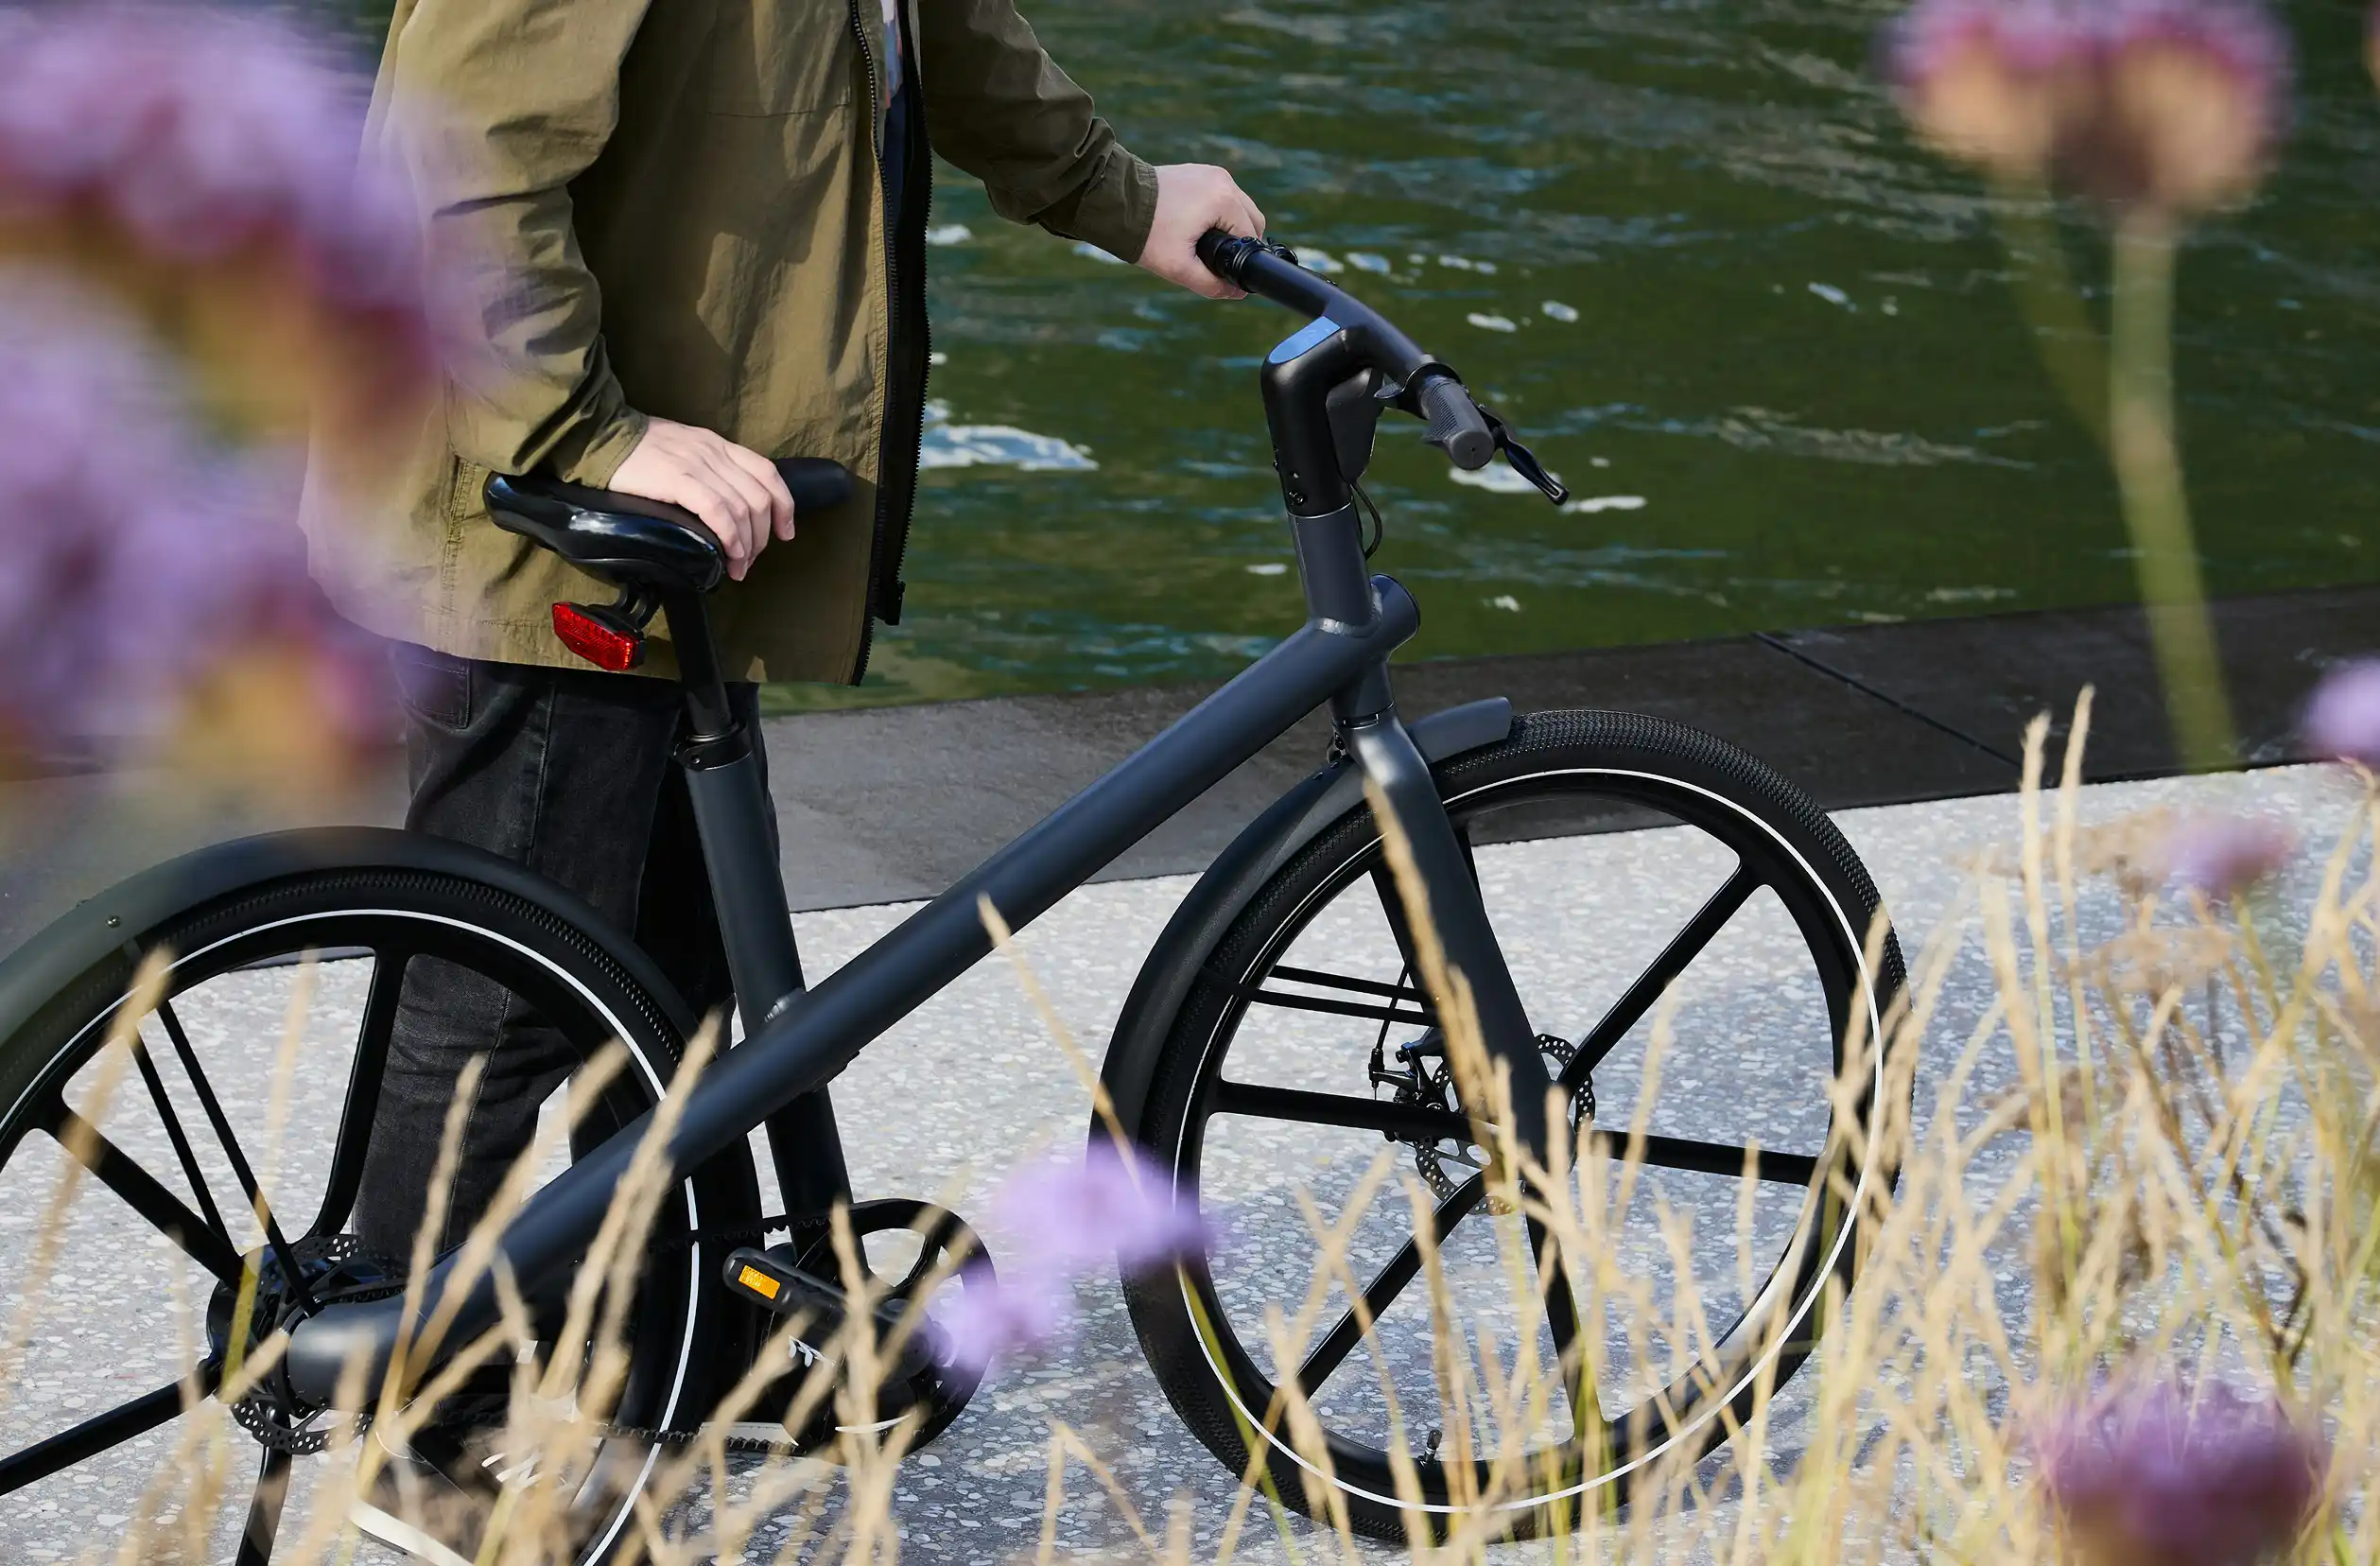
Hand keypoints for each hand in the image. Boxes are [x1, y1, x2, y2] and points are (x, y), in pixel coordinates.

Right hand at [606, 418, 794, 581]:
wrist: (598, 436)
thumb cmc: (634, 450)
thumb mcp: (681, 450)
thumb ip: (704, 471)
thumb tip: (721, 508)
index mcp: (717, 444)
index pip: (766, 472)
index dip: (783, 506)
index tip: (785, 532)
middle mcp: (713, 452)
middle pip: (759, 497)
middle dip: (763, 536)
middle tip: (750, 560)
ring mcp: (697, 465)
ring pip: (743, 509)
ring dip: (747, 545)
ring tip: (739, 567)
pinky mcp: (678, 480)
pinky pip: (719, 512)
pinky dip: (731, 538)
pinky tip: (728, 556)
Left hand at [1135, 164, 1265, 299]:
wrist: (1118, 203)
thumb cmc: (1147, 235)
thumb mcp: (1179, 268)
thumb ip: (1212, 284)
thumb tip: (1238, 292)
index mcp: (1224, 200)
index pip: (1250, 236)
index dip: (1242, 258)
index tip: (1225, 270)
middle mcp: (1223, 181)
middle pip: (1252, 218)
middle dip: (1240, 241)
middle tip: (1214, 258)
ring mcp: (1212, 173)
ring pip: (1239, 206)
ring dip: (1231, 226)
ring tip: (1205, 242)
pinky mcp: (1200, 171)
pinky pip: (1222, 195)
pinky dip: (1218, 212)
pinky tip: (1198, 226)